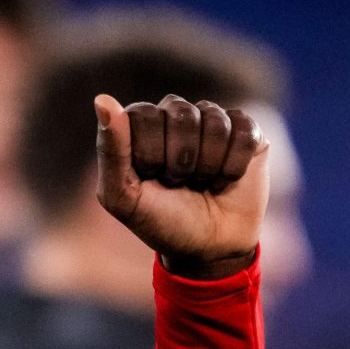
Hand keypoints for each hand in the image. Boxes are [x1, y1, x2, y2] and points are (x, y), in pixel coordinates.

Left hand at [95, 93, 269, 279]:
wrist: (208, 248)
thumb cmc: (160, 221)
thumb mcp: (122, 196)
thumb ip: (110, 150)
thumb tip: (102, 100)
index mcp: (140, 125)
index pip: (142, 114)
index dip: (149, 153)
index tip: (150, 178)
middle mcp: (175, 115)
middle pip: (181, 113)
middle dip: (179, 160)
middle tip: (178, 183)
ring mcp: (212, 120)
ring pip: (215, 122)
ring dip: (208, 165)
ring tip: (202, 182)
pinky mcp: (246, 131)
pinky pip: (244, 132)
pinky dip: (233, 166)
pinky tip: (226, 180)